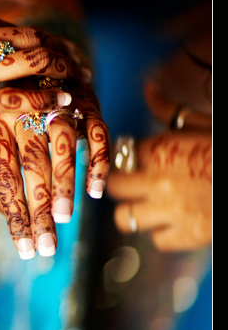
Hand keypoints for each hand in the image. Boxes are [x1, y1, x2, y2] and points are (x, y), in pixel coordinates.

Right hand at [0, 4, 86, 159]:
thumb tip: (4, 58)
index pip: (12, 26)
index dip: (45, 40)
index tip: (67, 53)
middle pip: (28, 37)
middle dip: (62, 52)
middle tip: (84, 68)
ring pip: (30, 59)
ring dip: (62, 71)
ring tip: (81, 83)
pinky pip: (17, 96)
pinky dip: (44, 99)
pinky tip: (62, 103)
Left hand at [0, 75, 109, 259]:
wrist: (35, 59)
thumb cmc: (9, 110)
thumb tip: (5, 213)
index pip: (5, 177)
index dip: (16, 215)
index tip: (26, 250)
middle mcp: (24, 112)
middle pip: (31, 165)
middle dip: (39, 209)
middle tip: (47, 246)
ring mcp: (56, 104)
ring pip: (61, 146)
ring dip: (64, 184)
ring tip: (63, 217)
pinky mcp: (87, 100)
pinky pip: (96, 132)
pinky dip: (98, 160)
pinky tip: (96, 190)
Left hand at [108, 85, 211, 250]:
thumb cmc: (225, 147)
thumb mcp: (201, 122)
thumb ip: (169, 110)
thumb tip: (149, 89)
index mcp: (161, 149)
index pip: (120, 153)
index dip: (126, 156)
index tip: (132, 159)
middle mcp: (159, 180)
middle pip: (114, 187)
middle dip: (121, 185)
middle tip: (133, 184)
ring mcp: (171, 210)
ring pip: (125, 218)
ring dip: (134, 213)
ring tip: (147, 207)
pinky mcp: (187, 235)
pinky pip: (157, 240)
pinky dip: (163, 233)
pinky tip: (173, 222)